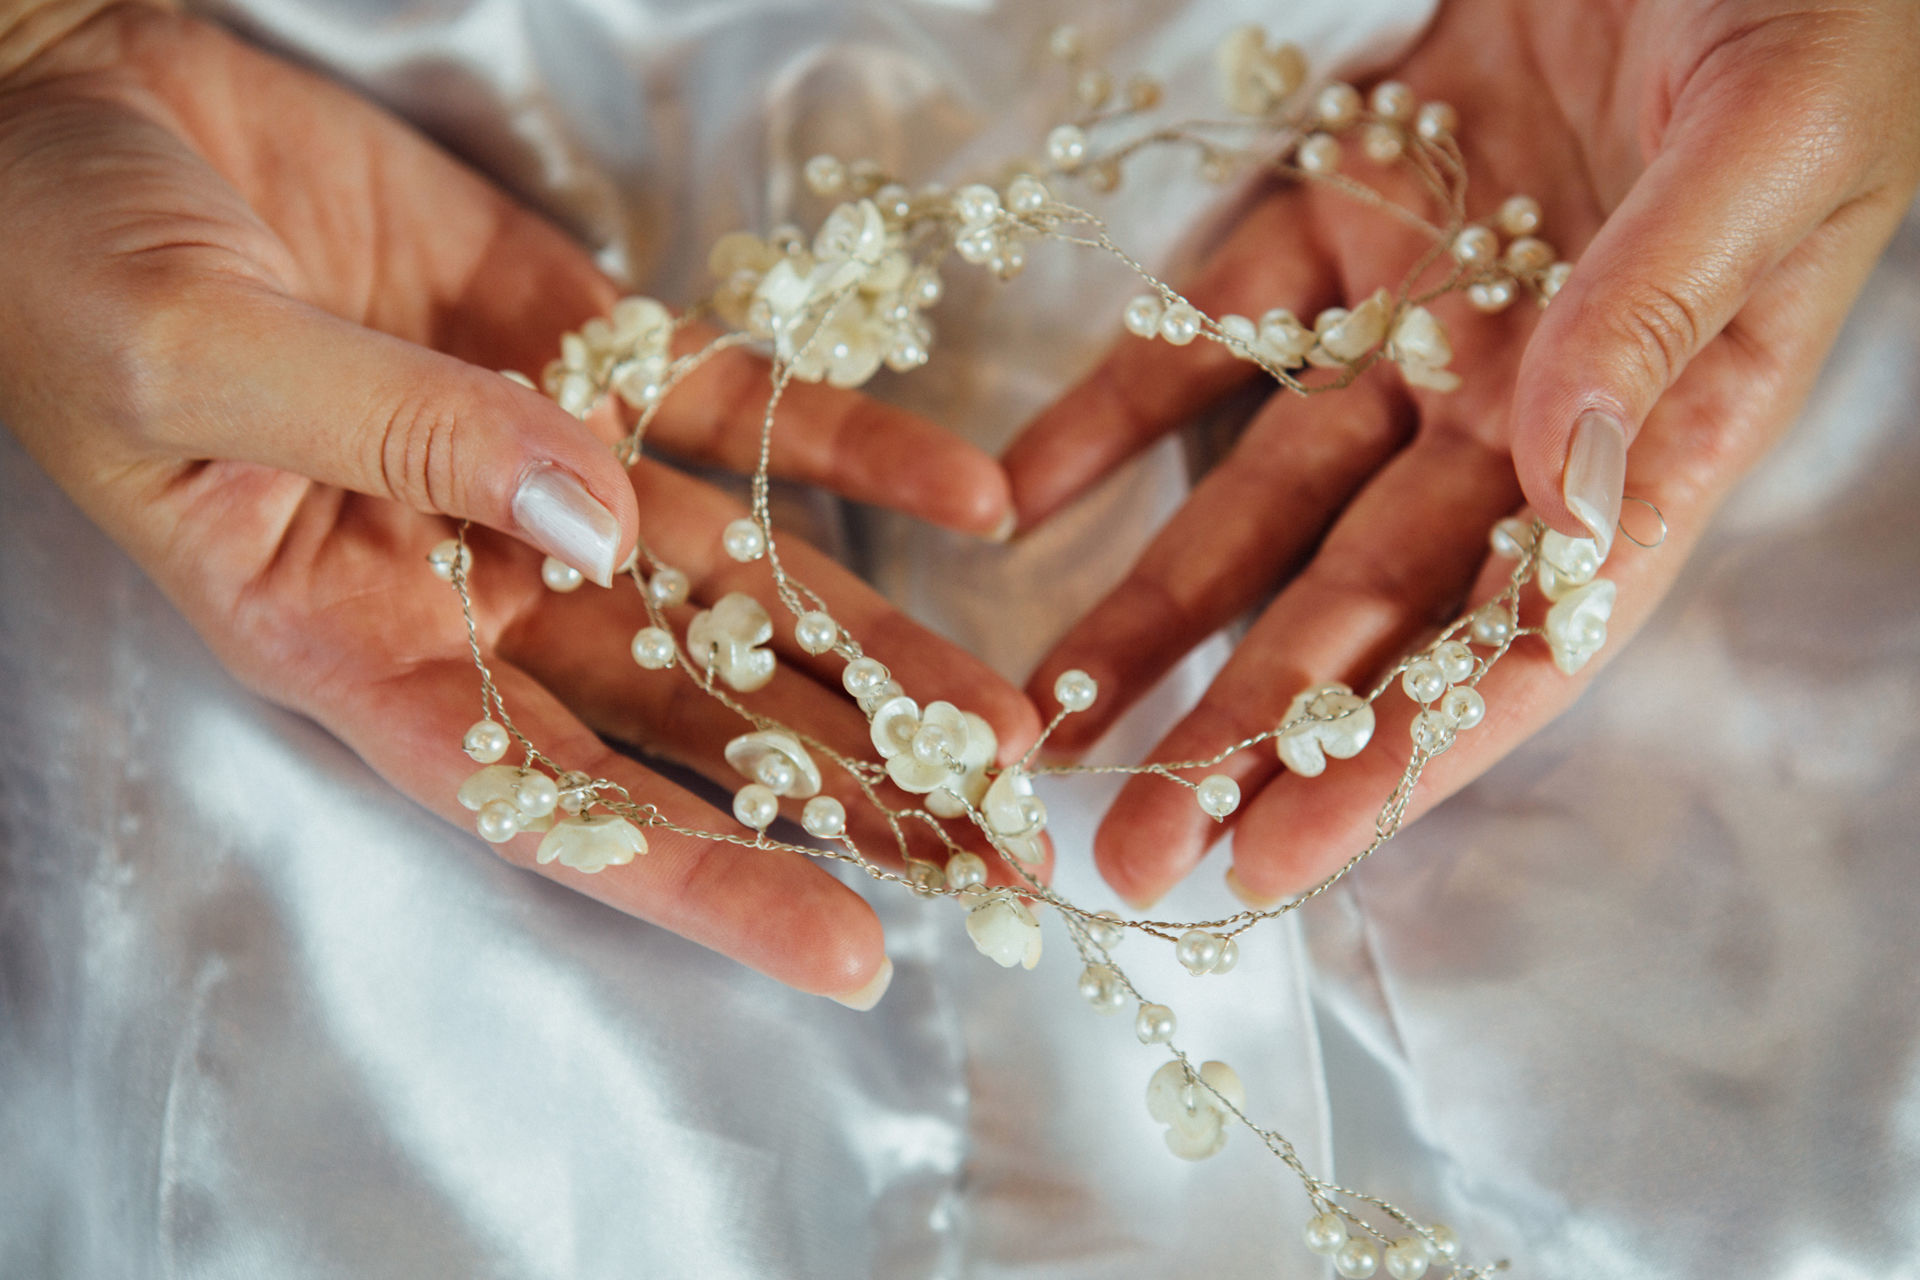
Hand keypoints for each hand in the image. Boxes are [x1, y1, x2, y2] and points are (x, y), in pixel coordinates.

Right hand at [0, 3, 1036, 1002]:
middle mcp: (472, 576)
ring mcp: (546, 462)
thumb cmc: (69, 258)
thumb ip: (391, 433)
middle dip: (845, 788)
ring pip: (741, 583)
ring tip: (1014, 716)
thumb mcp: (197, 356)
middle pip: (691, 713)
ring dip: (881, 647)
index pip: (556, 799)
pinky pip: (743, 412)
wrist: (81, 93)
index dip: (707, 880)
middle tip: (997, 855)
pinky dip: (856, 450)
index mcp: (356, 636)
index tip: (853, 949)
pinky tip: (974, 497)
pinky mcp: (586, 345)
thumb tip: (590, 507)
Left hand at [1002, 0, 1919, 906]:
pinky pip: (1200, 333)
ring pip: (1262, 498)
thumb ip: (1663, 309)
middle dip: (1249, 733)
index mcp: (1661, 427)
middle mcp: (1521, 405)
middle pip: (1365, 601)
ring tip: (1049, 722)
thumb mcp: (1772, 140)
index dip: (1400, 759)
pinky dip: (1109, 415)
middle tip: (1134, 853)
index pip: (1521, 637)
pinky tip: (1018, 502)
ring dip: (1155, 611)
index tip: (1280, 857)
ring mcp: (1411, 320)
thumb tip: (1568, 486)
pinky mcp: (1328, 221)